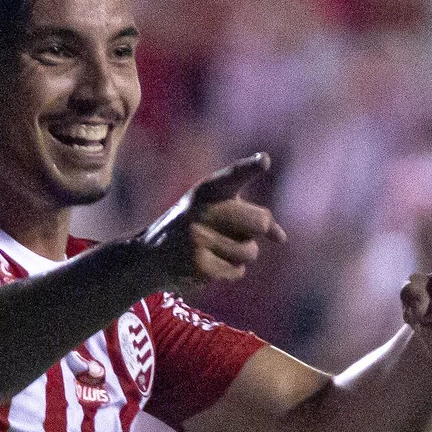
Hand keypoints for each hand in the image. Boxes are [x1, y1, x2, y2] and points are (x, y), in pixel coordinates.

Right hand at [134, 153, 286, 290]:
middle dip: (257, 232)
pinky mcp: (199, 265)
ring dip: (240, 255)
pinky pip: (238, 271)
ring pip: (250, 251)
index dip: (250, 167)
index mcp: (208, 190)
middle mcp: (203, 211)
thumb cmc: (194, 228)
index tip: (265, 161)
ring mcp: (199, 239)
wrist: (149, 256)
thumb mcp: (215, 210)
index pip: (233, 176)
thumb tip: (282, 238)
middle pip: (260, 222)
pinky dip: (229, 271)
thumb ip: (249, 215)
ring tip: (214, 249)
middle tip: (235, 233)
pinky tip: (206, 264)